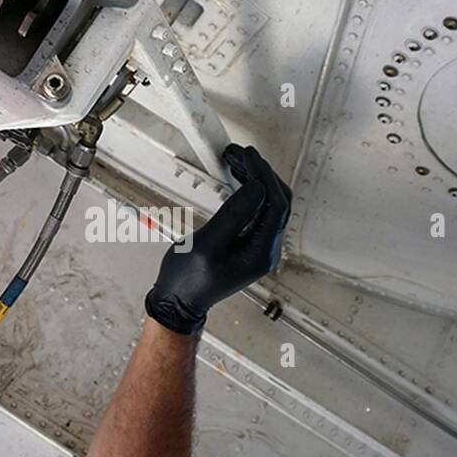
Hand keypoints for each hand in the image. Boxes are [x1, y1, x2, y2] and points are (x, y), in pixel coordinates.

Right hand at [145, 144, 290, 334]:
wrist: (178, 301)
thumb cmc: (187, 279)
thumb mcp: (207, 243)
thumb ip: (234, 214)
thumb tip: (258, 188)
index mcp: (261, 253)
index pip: (275, 206)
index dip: (264, 176)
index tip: (248, 156)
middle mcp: (267, 250)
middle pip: (277, 203)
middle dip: (262, 174)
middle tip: (241, 154)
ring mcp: (260, 247)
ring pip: (269, 205)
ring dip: (257, 180)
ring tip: (237, 161)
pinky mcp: (250, 243)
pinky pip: (259, 212)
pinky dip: (250, 191)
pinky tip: (238, 179)